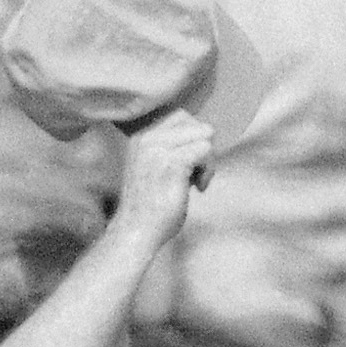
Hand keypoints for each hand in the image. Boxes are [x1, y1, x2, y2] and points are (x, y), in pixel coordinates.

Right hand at [115, 108, 213, 236]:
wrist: (137, 229)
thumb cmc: (151, 205)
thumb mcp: (155, 167)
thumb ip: (172, 149)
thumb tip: (207, 134)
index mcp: (141, 137)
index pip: (179, 117)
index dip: (193, 138)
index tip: (190, 164)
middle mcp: (146, 138)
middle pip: (194, 122)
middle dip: (203, 145)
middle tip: (197, 172)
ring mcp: (157, 149)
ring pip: (204, 135)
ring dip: (208, 160)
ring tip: (196, 181)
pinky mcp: (171, 163)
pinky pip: (206, 151)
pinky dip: (208, 170)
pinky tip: (198, 187)